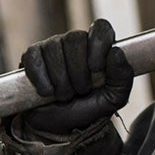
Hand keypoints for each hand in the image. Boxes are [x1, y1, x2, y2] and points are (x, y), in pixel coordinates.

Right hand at [19, 19, 133, 137]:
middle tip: (81, 91)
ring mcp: (52, 46)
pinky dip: (42, 80)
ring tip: (65, 95)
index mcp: (98, 47)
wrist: (61, 127)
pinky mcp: (32, 56)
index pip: (100, 28)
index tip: (96, 70)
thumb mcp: (113, 98)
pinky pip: (35, 58)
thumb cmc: (89, 107)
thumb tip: (115, 52)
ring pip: (54, 49)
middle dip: (78, 72)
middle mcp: (75, 41)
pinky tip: (47, 92)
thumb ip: (122, 77)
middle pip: (75, 39)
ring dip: (61, 81)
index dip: (98, 46)